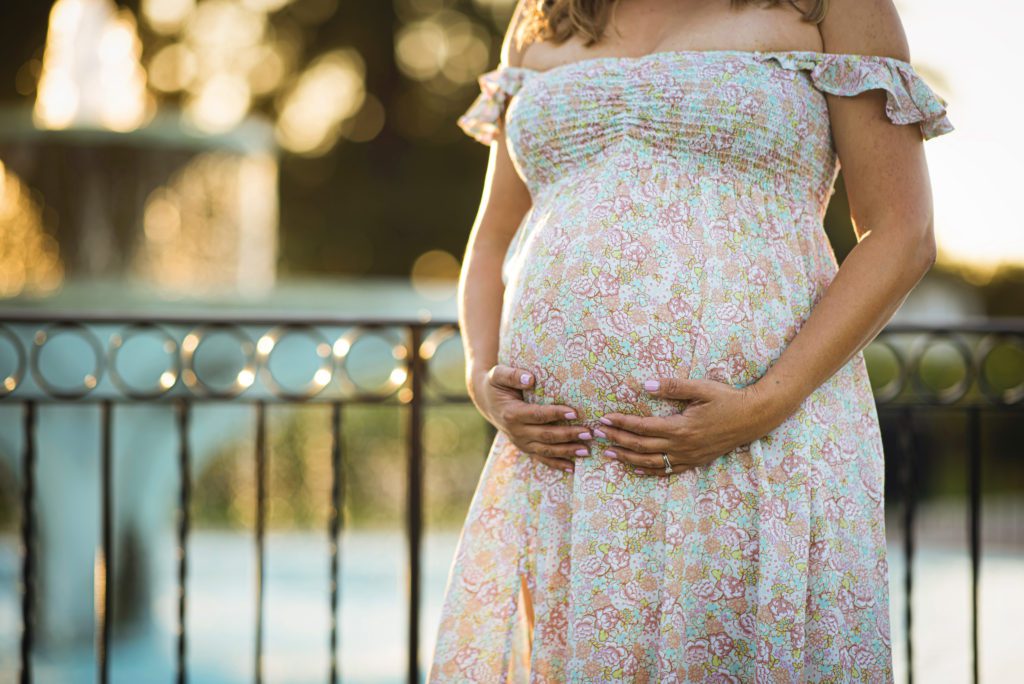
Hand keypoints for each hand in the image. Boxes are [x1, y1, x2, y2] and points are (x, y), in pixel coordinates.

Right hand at [470, 364, 590, 472]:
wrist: (487, 401)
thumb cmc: (496, 385)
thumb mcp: (498, 374)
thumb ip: (513, 375)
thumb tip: (531, 379)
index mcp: (511, 414)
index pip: (538, 415)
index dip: (556, 414)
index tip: (574, 413)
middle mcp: (516, 432)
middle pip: (545, 436)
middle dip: (568, 435)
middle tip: (588, 432)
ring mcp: (521, 443)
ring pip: (546, 451)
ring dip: (566, 451)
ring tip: (586, 450)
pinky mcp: (525, 448)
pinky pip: (542, 459)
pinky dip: (556, 464)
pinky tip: (572, 467)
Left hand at [595, 377, 783, 476]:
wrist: (755, 417)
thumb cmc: (727, 399)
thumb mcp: (701, 388)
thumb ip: (673, 387)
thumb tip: (646, 385)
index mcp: (680, 427)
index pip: (642, 427)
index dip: (622, 423)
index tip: (604, 419)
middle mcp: (682, 446)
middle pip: (642, 446)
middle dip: (617, 439)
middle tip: (597, 434)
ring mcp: (689, 457)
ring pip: (652, 463)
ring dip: (628, 458)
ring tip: (610, 452)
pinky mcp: (697, 461)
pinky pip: (669, 470)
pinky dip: (650, 471)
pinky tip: (637, 469)